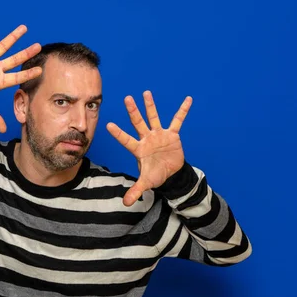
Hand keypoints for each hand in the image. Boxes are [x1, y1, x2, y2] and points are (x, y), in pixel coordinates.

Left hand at [106, 91, 192, 205]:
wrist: (171, 172)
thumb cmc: (155, 175)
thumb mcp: (146, 183)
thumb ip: (135, 190)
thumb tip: (126, 204)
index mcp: (138, 149)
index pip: (126, 140)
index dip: (118, 133)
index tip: (109, 125)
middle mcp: (146, 138)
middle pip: (138, 123)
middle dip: (133, 112)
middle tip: (126, 98)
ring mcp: (159, 134)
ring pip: (153, 117)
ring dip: (150, 106)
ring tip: (145, 92)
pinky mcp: (172, 134)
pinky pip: (178, 120)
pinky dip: (183, 110)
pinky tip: (187, 99)